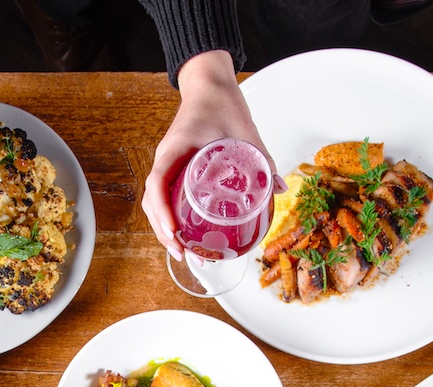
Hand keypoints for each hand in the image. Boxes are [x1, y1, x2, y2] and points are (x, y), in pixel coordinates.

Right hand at [141, 50, 283, 262]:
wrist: (209, 87)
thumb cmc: (223, 104)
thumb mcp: (246, 132)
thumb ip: (262, 160)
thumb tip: (279, 190)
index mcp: (176, 148)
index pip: (158, 182)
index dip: (162, 211)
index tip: (174, 231)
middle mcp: (166, 158)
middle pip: (153, 202)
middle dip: (164, 232)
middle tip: (184, 253)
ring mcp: (167, 165)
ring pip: (155, 203)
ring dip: (165, 230)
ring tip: (184, 252)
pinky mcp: (173, 169)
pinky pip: (164, 197)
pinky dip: (170, 218)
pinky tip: (185, 235)